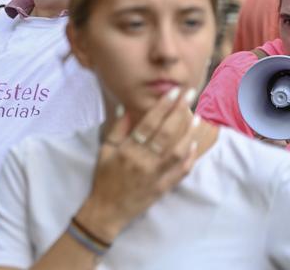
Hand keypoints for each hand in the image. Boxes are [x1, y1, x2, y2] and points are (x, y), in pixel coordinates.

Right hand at [77, 88, 203, 240]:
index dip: (162, 106)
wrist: (109, 209)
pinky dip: (190, 156)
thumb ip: (117, 130)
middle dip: (179, 111)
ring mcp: (156, 175)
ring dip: (189, 132)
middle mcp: (143, 160)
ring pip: (178, 150)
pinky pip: (181, 170)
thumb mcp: (104, 150)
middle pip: (166, 132)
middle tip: (189, 94)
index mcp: (127, 150)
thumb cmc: (104, 177)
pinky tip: (195, 143)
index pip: (148, 123)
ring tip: (197, 116)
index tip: (172, 92)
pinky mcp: (165, 187)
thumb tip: (127, 108)